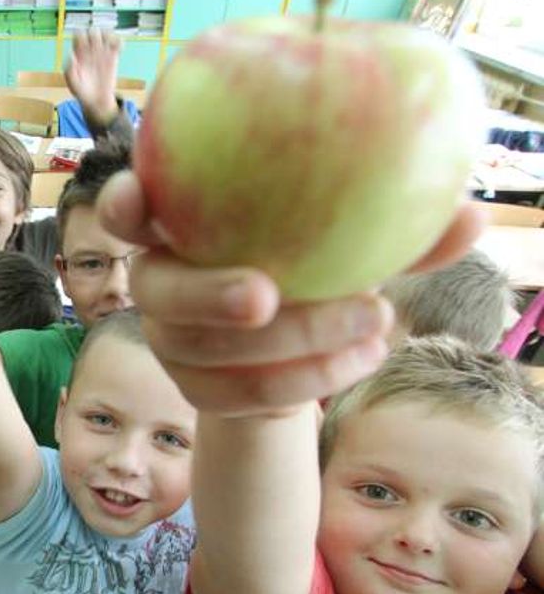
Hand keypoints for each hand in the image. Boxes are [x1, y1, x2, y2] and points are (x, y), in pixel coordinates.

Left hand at [65, 29, 120, 125]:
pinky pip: (118, 42)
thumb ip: (70, 69)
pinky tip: (119, 50)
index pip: (79, 34)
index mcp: (78, 52)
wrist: (96, 101)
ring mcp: (102, 52)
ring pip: (106, 33)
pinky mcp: (113, 57)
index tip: (85, 48)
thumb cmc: (81, 92)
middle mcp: (90, 49)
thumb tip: (71, 55)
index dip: (82, 37)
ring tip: (109, 47)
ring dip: (108, 36)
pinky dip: (119, 42)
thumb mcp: (72, 83)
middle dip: (96, 36)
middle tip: (98, 48)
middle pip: (93, 31)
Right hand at [97, 170, 483, 415]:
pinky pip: (238, 394)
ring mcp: (171, 340)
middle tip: (268, 296)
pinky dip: (302, 381)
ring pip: (203, 350)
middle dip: (207, 294)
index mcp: (183, 223)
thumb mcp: (352, 238)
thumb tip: (469, 216)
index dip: (124, 204)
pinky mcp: (195, 389)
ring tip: (371, 324)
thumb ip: (400, 226)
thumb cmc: (318, 265)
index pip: (128, 209)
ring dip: (288, 343)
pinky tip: (361, 361)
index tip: (142, 198)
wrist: (300, 348)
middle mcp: (161, 281)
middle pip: (157, 289)